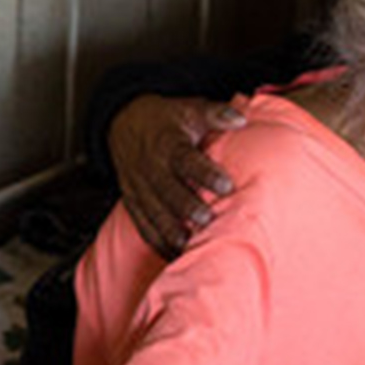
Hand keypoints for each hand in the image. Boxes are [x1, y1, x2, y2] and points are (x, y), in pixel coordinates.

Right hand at [109, 94, 243, 257]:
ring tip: (188, 245)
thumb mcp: (189, 109)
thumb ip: (215, 114)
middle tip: (208, 220)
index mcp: (168, 144)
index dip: (205, 173)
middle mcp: (152, 168)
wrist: (124, 123)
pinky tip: (173, 255)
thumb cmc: (166, 121)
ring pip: (154, 211)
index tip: (225, 185)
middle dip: (187, 207)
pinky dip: (156, 241)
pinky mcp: (133, 202)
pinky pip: (142, 224)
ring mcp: (140, 187)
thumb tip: (240, 118)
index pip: (186, 160)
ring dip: (170, 229)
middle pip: (168, 190)